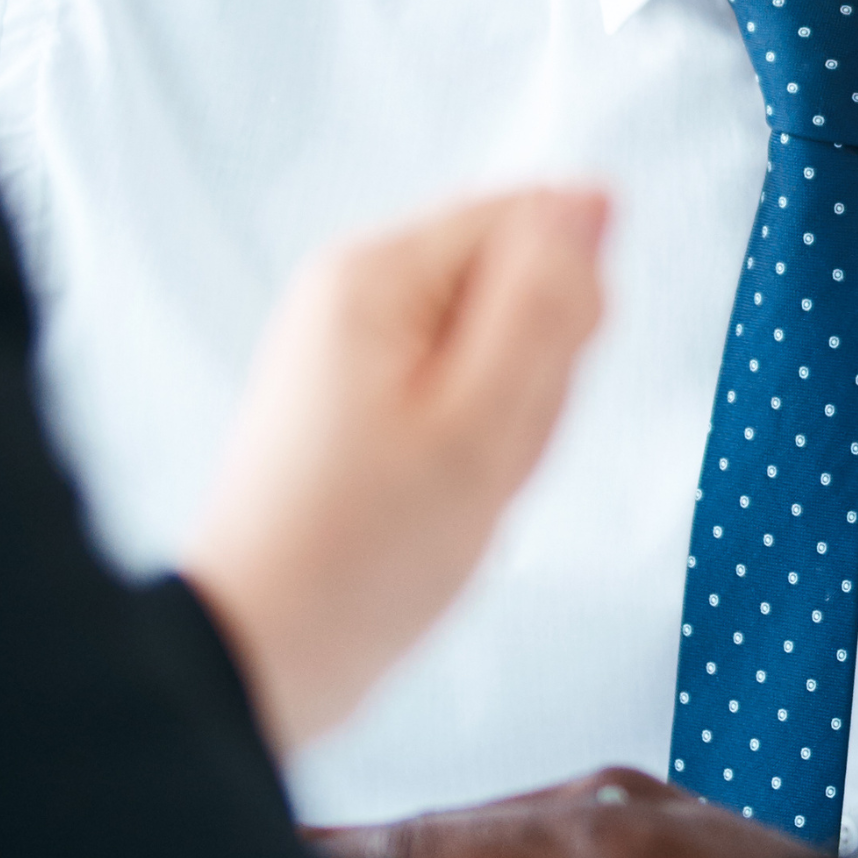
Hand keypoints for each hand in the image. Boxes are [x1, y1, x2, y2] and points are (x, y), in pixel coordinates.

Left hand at [185, 185, 611, 751]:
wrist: (264, 653)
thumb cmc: (363, 553)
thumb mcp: (483, 425)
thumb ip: (547, 304)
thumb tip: (593, 203)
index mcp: (378, 274)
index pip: (536, 223)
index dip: (565, 311)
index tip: (527, 391)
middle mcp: (357, 292)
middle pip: (518, 285)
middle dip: (535, 376)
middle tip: (486, 454)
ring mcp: (354, 347)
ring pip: (500, 347)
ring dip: (509, 420)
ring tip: (459, 484)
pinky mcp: (358, 398)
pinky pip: (462, 392)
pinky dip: (475, 444)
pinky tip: (444, 494)